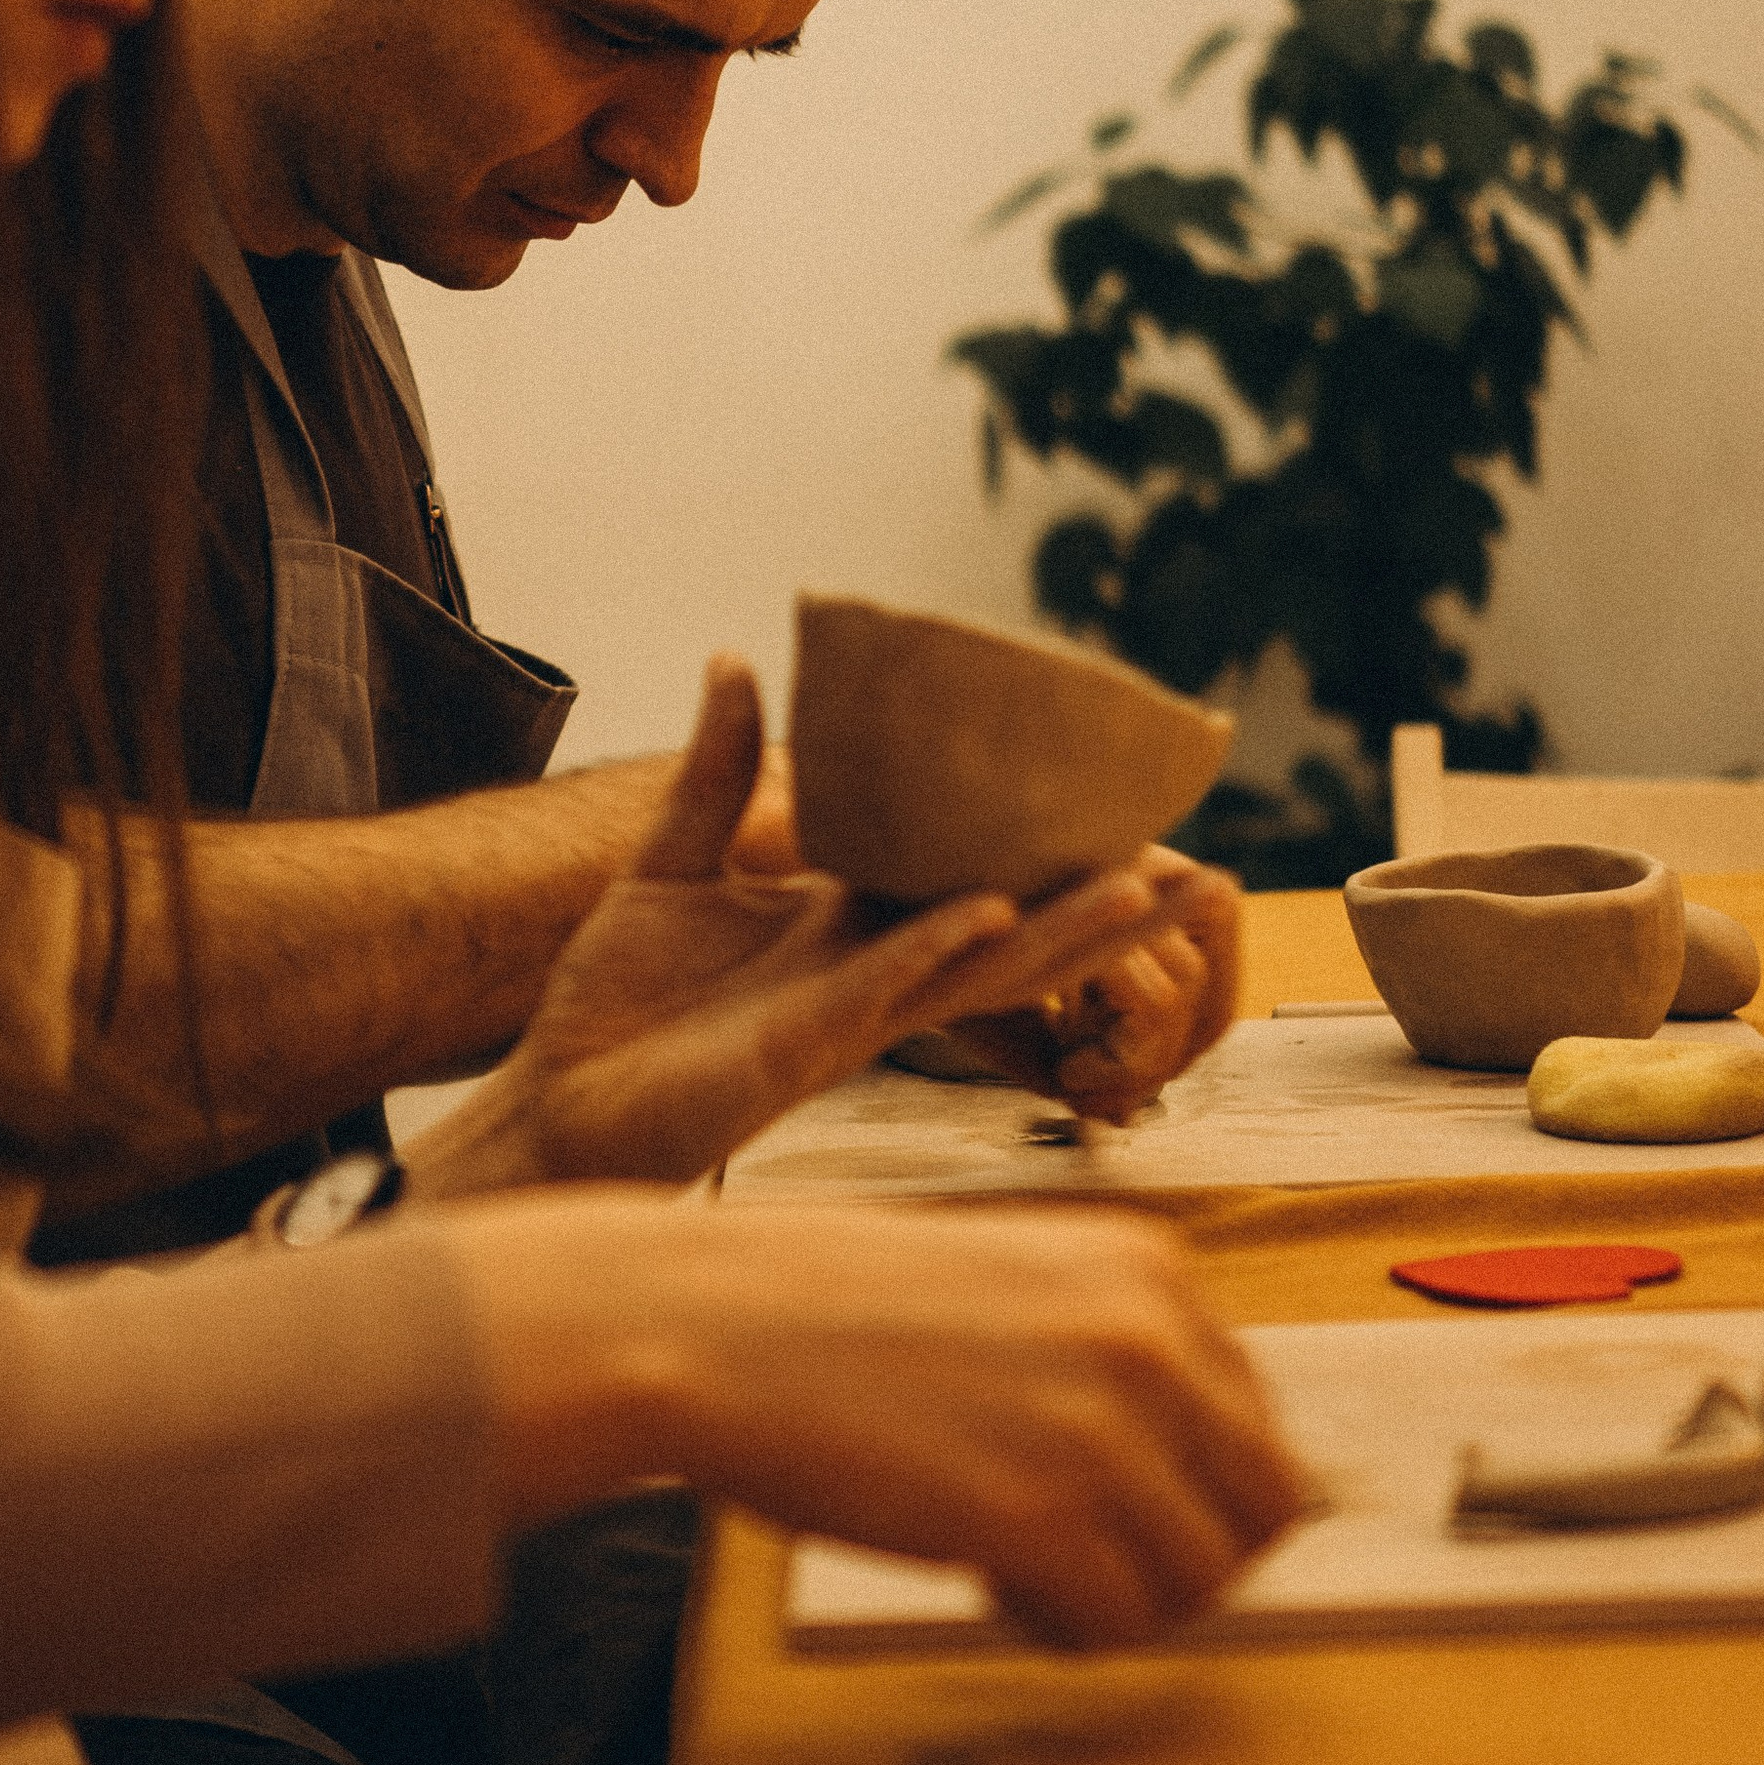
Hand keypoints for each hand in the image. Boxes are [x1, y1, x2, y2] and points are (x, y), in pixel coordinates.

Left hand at [408, 662, 1224, 1194]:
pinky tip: (987, 917)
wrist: (554, 1103)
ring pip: (977, 972)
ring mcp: (844, 1017)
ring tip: (1148, 891)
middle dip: (1107, 910)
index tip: (1129, 814)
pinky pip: (883, 992)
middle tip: (1209, 876)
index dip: (1041, 851)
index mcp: (846, 930)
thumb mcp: (667, 863)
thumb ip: (716, 772)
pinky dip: (933, 952)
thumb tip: (739, 661)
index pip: (967, 879)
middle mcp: (868, 976)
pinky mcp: (801, 1049)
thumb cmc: (614, 1010)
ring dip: (1061, 935)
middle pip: (1012, 933)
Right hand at [448, 1188, 1304, 1649]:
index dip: (1191, 1493)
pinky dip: (1064, 1629)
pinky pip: (1118, 1624)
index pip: (1257, 1425)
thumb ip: (1106, 1353)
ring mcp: (1098, 1427)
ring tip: (1021, 1570)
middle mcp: (1146, 1338)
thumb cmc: (827, 1313)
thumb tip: (1197, 1479)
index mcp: (1145, 1269)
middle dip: (1188, 1559)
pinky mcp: (1038, 1514)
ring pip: (1202, 1580)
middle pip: (1265, 1508)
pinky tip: (986, 1583)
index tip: (1110, 1509)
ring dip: (1123, 1600)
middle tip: (1089, 1565)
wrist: (701, 1324)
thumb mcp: (1006, 1287)